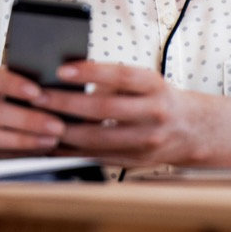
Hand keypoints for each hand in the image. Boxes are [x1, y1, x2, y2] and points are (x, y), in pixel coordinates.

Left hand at [34, 61, 206, 165]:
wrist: (192, 129)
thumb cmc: (157, 98)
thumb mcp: (143, 81)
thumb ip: (110, 81)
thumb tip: (65, 81)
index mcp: (154, 85)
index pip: (120, 76)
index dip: (90, 72)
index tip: (61, 70)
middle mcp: (154, 112)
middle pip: (104, 109)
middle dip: (66, 104)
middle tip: (38, 98)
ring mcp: (147, 140)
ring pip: (99, 138)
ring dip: (65, 132)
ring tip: (40, 122)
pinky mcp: (137, 161)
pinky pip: (99, 157)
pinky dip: (73, 151)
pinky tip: (53, 145)